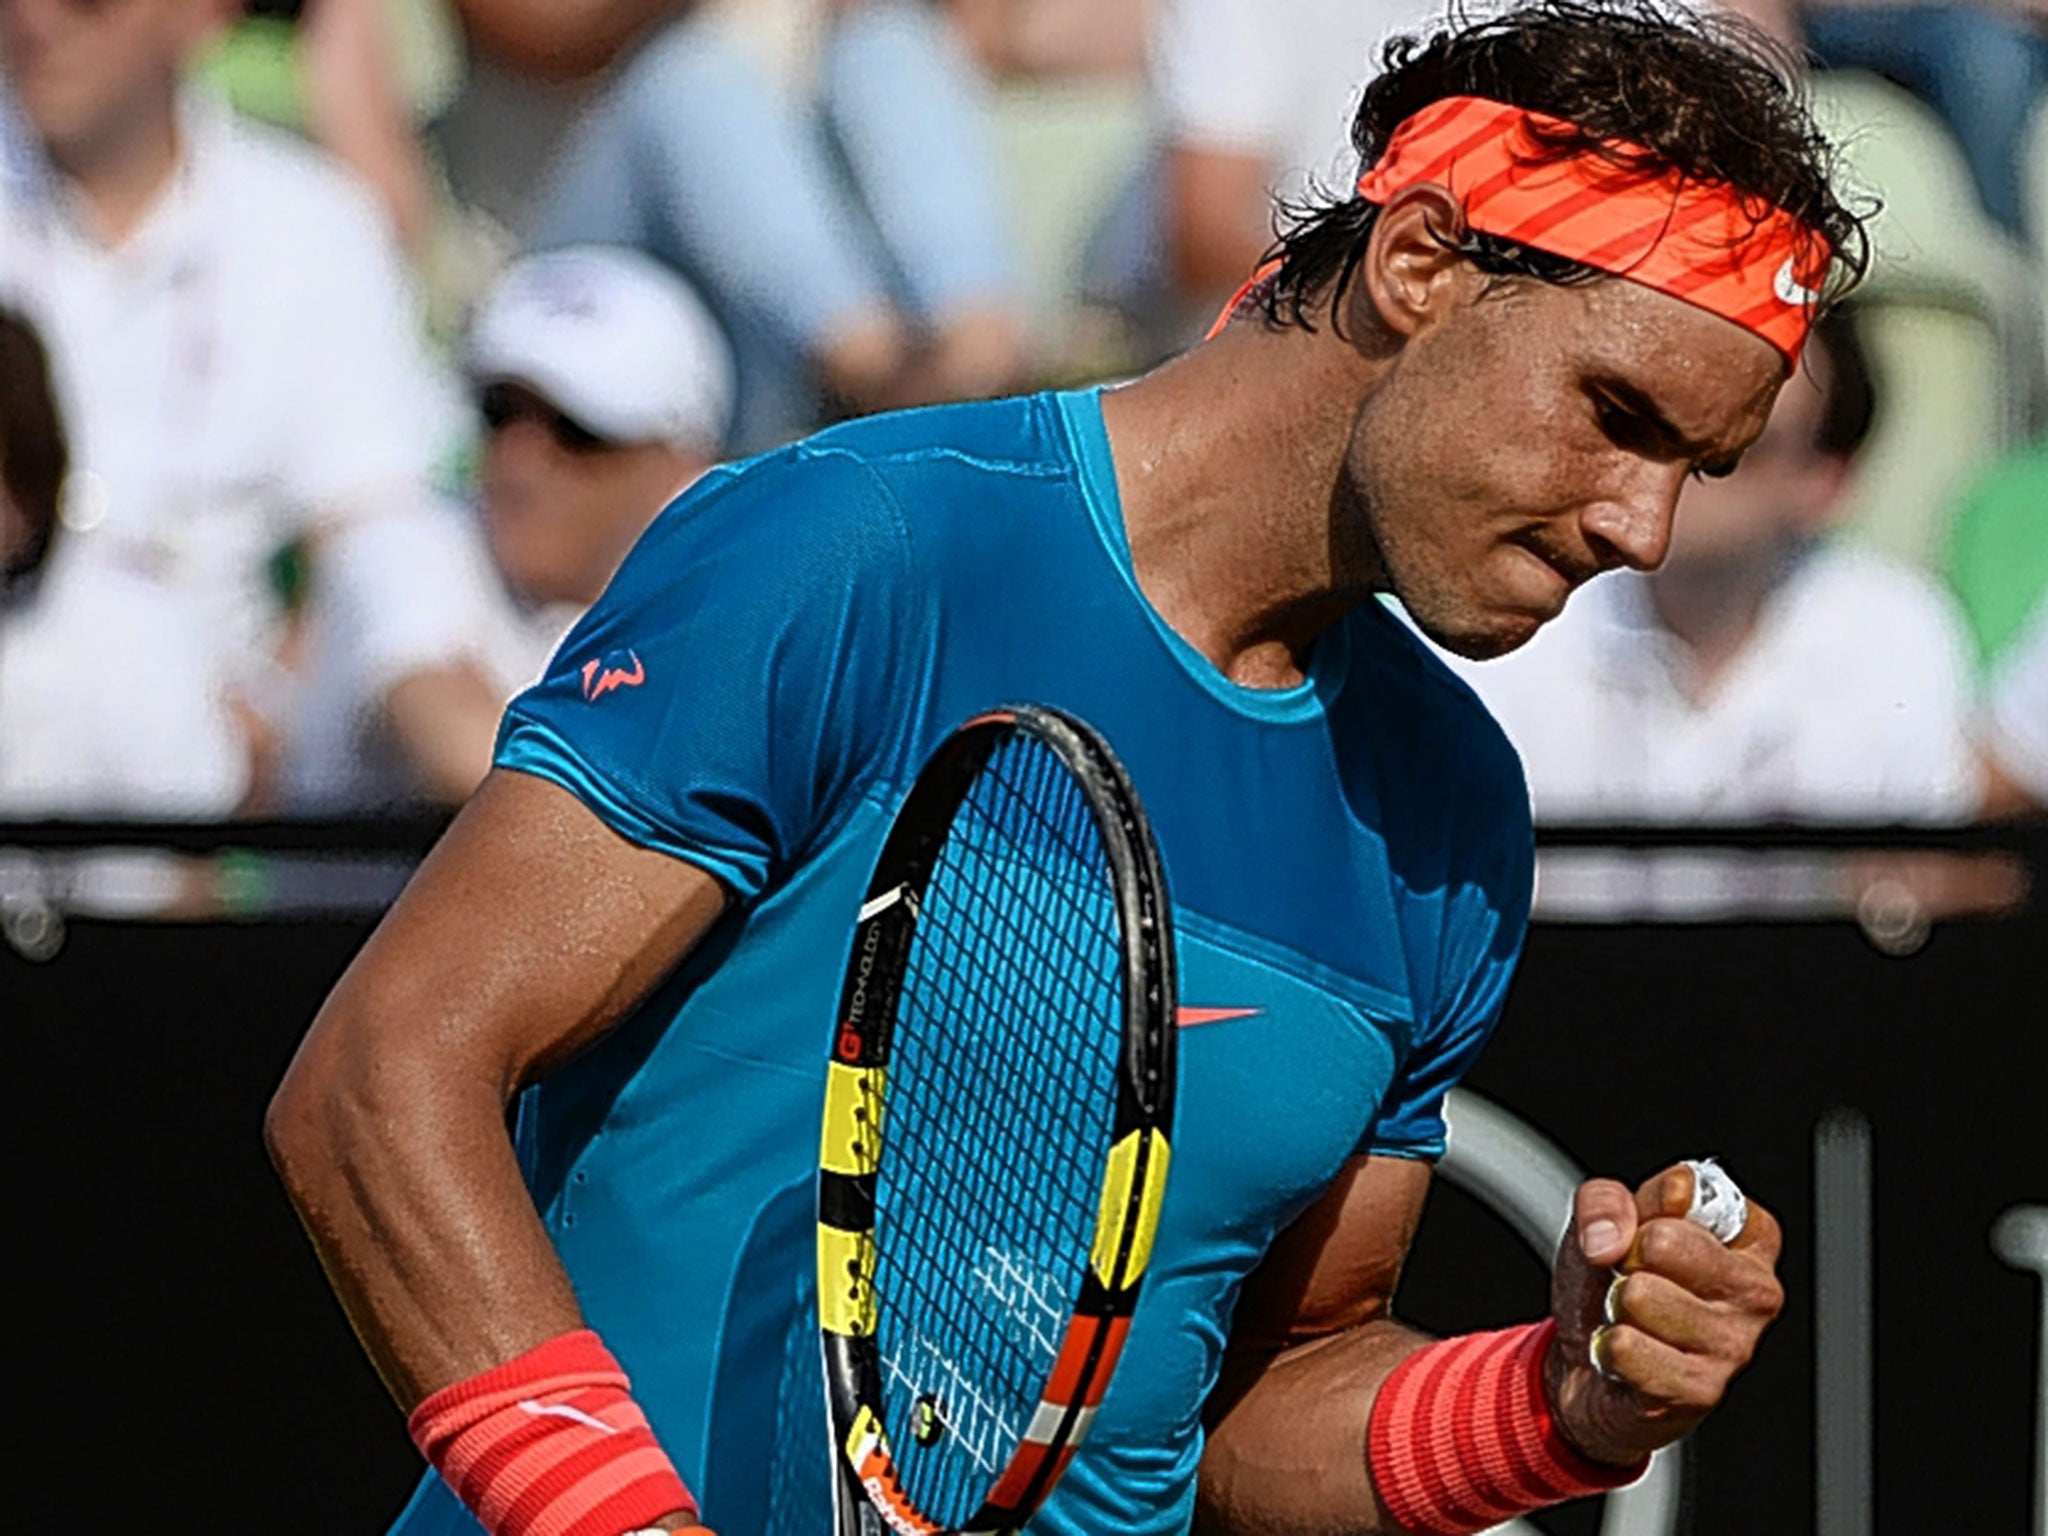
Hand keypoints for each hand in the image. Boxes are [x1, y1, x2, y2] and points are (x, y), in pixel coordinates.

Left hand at [1543, 1163, 1784, 1466]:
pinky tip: (1629, 1354)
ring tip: (1631, 1319)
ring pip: (1640, 1296)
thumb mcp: (1602, 1221)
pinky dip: (1609, 1348)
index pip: (1687, 1193)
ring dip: (1616, 1307)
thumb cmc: (1611, 1284)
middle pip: (1662, 1242)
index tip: (1645, 1231)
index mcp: (1748, 1236)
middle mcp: (1755, 1290)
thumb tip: (1613, 1237)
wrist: (1587, 1365)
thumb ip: (1606, 1201)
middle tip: (1632, 1280)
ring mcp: (1735, 1344)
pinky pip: (1627, 1347)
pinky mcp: (1703, 1389)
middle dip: (1626, 1259)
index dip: (1644, 1211)